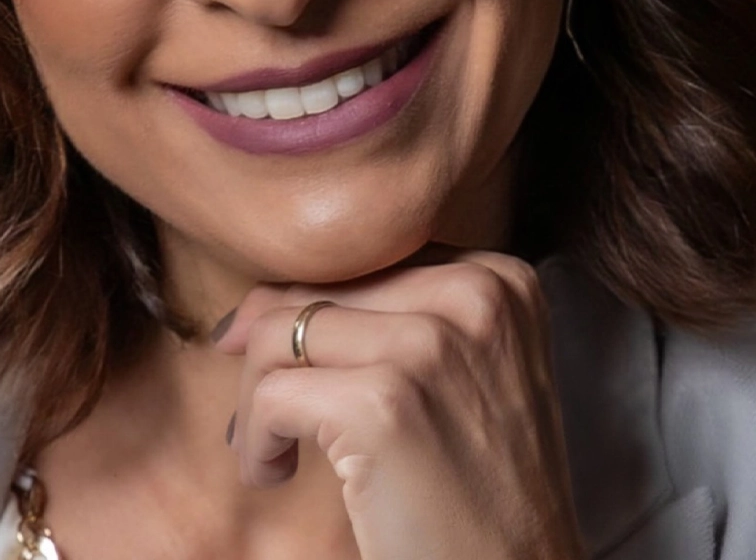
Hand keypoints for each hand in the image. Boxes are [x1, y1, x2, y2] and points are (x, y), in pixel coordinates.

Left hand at [213, 250, 586, 559]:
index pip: (364, 262)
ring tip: (274, 452)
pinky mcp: (384, 405)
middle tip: (271, 421)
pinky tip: (275, 474)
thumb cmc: (481, 492)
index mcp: (501, 280)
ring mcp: (430, 347)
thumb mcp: (468, 377)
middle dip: (271, 355)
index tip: (296, 373)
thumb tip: (262, 300)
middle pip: (316, 290)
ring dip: (254, 400)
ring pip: (278, 334)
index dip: (311, 315)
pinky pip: (270, 396)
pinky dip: (255, 442)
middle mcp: (475, 296)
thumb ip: (400, 317)